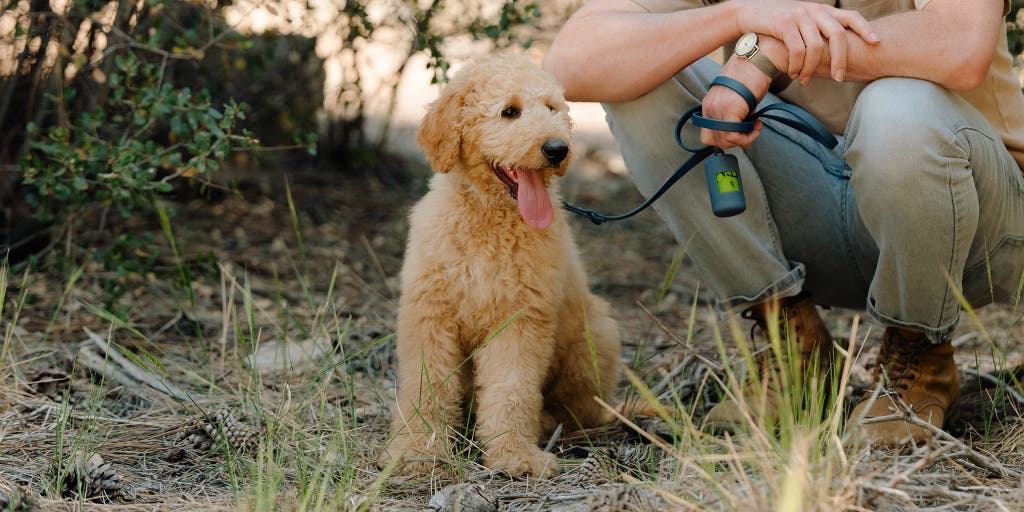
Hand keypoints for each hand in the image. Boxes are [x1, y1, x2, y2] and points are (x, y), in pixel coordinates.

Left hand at [698, 58, 769, 149]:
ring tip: (756, 126)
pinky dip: (747, 137)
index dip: (725, 139)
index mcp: (708, 105)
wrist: (758, 60)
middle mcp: (709, 107)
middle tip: (751, 129)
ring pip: (725, 141)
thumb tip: (740, 131)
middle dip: (736, 141)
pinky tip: (757, 125)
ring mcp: (717, 108)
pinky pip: (733, 136)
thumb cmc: (752, 77)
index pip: (708, 136)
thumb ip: (733, 116)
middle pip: (716, 141)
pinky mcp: (729, 109)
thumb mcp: (737, 100)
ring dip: (744, 139)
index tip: (741, 132)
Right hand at [735, 0, 879, 83]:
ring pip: (816, 47)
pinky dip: (797, 65)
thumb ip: (817, 29)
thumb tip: (833, 50)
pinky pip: (797, 50)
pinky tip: (793, 73)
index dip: (865, 29)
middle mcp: (814, 9)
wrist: (748, 12)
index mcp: (822, 9)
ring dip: (811, 68)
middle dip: (840, 60)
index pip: (850, 17)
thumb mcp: (801, 21)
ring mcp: (799, 15)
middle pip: (838, 35)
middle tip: (838, 78)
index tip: (875, 42)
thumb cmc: (775, 22)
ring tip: (804, 79)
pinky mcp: (784, 23)